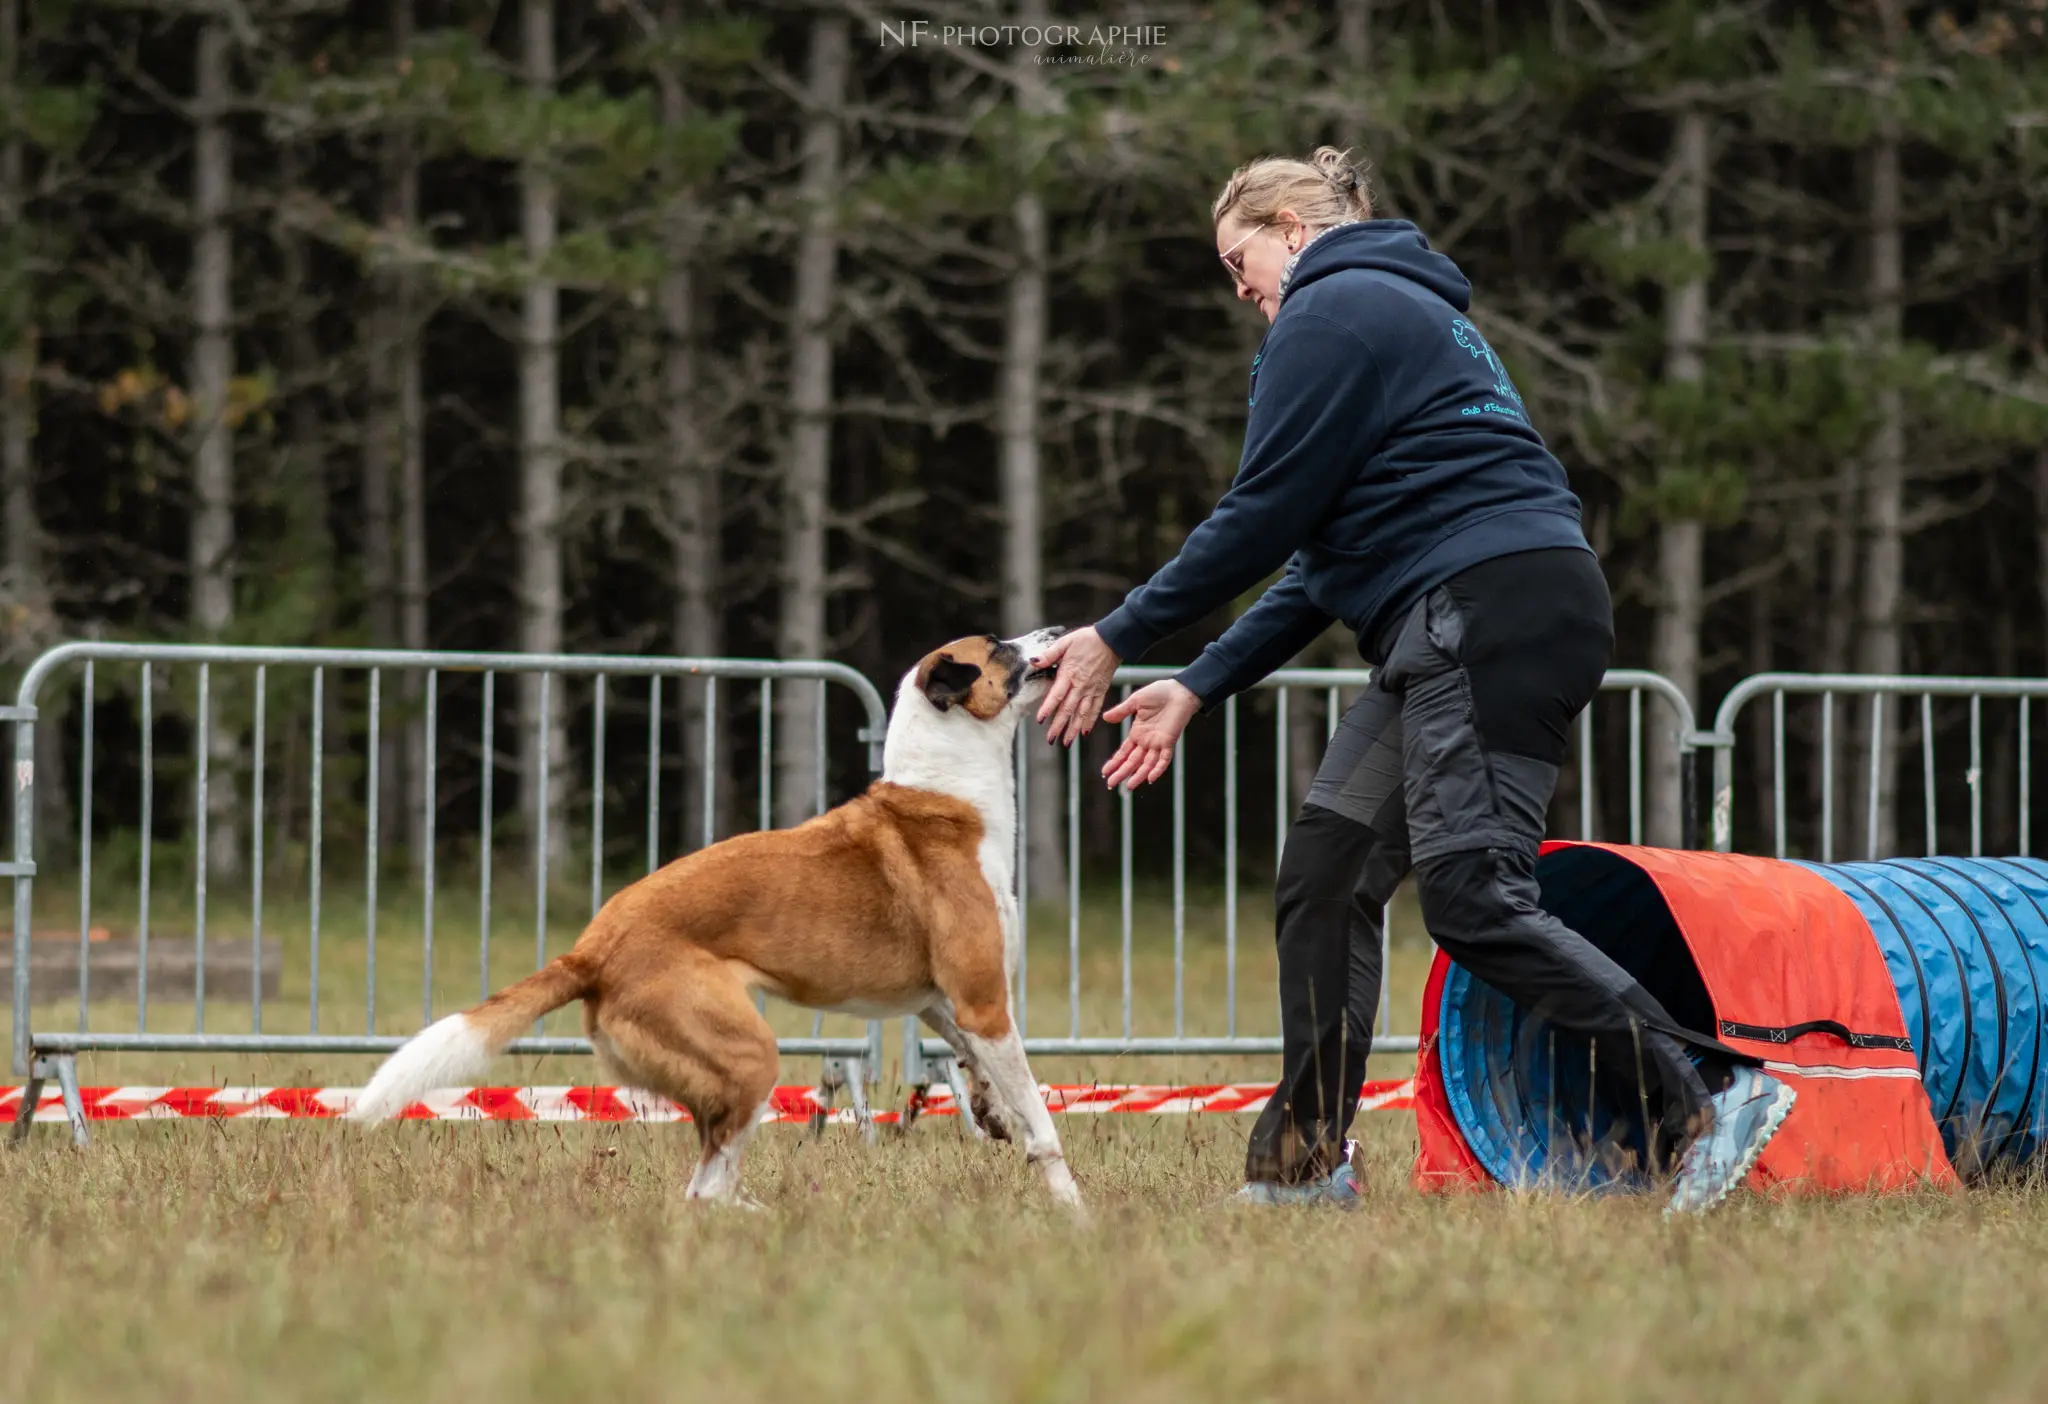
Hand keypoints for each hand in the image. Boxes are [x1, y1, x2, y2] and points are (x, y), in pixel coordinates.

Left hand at [1032, 625, 1120, 746]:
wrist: (1112, 640)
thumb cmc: (1087, 640)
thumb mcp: (1065, 642)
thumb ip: (1049, 654)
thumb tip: (1033, 661)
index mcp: (1069, 673)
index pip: (1057, 694)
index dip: (1048, 708)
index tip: (1040, 720)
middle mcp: (1081, 685)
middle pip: (1068, 709)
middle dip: (1059, 726)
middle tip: (1051, 740)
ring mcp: (1092, 690)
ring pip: (1082, 713)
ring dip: (1074, 729)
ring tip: (1067, 742)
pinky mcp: (1101, 691)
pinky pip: (1095, 709)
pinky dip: (1090, 721)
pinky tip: (1084, 732)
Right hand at [1099, 680, 1201, 790]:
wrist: (1179, 690)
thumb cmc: (1159, 693)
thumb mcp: (1135, 701)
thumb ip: (1121, 711)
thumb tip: (1105, 718)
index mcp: (1137, 733)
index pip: (1124, 753)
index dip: (1115, 763)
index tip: (1105, 772)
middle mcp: (1147, 741)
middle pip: (1132, 762)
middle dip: (1121, 773)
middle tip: (1111, 785)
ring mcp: (1158, 743)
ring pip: (1146, 764)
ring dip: (1138, 775)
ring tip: (1128, 787)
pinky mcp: (1169, 741)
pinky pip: (1164, 759)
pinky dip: (1158, 769)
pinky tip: (1150, 778)